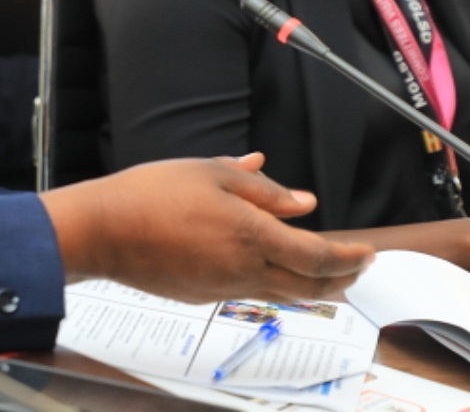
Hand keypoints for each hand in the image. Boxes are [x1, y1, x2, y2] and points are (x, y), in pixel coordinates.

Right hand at [41, 154, 373, 303]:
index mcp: (251, 235)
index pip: (319, 257)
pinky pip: (248, 291)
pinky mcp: (202, 296)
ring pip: (281, 294)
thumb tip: (302, 202)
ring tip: (323, 273)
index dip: (350, 258)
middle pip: (309, 287)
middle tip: (358, 269)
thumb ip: (263, 189)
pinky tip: (265, 265)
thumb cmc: (150, 195)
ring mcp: (222, 288)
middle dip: (341, 280)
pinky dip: (271, 283)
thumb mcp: (211, 173)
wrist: (102, 230)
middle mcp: (243, 270)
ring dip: (309, 285)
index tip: (367, 253)